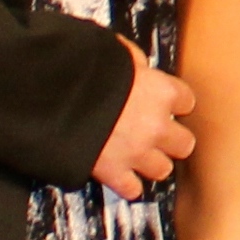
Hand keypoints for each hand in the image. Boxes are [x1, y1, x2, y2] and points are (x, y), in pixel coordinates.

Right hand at [90, 56, 199, 195]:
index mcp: (160, 91)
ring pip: (163, 169)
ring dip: (152, 163)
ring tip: (138, 155)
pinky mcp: (114, 173)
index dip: (174, 103)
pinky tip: (121, 175)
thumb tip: (136, 62)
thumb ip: (132, 59)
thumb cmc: (82, 71)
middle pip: (184, 143)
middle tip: (156, 134)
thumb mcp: (112, 51)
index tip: (166, 104)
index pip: (187, 101)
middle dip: (171, 140)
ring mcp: (137, 152)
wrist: (52, 99)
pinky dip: (127, 184)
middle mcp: (156, 125)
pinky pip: (132, 189)